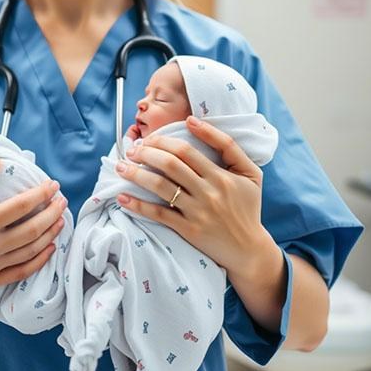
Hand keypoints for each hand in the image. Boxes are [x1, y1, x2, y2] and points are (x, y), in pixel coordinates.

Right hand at [0, 158, 67, 293]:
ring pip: (30, 251)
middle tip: (61, 200)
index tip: (52, 185)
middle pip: (31, 230)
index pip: (19, 208)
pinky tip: (49, 248)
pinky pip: (20, 272)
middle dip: (51, 213)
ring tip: (60, 219)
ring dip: (50, 234)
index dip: (40, 195)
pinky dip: (38, 260)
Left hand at [115, 117, 269, 276]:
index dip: (163, 140)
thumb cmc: (247, 206)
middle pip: (170, 165)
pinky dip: (138, 204)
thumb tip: (194, 121)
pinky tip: (122, 196)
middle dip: (146, 153)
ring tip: (121, 166)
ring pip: (161, 187)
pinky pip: (159, 214)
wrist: (249, 249)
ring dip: (136, 174)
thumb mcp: (250, 172)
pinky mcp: (188, 230)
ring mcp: (197, 212)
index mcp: (221, 176)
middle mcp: (208, 192)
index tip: (149, 136)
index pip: (186, 151)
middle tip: (132, 150)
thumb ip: (228, 145)